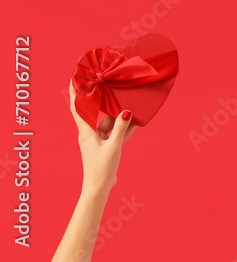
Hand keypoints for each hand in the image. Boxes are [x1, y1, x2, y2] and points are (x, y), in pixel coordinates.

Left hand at [68, 80, 134, 194]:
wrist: (99, 187)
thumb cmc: (101, 168)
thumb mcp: (114, 146)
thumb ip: (121, 128)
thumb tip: (126, 110)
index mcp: (86, 132)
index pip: (77, 108)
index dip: (75, 93)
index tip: (74, 77)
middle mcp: (90, 133)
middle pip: (94, 111)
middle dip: (99, 98)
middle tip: (104, 83)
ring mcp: (98, 140)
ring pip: (108, 122)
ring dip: (117, 115)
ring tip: (128, 102)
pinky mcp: (105, 145)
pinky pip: (115, 131)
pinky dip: (123, 127)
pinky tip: (135, 122)